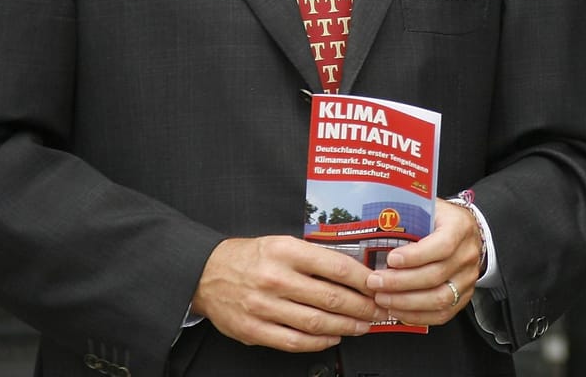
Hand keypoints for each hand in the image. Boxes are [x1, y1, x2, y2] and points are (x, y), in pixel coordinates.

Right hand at [191, 235, 378, 352]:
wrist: (206, 273)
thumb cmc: (251, 257)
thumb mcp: (283, 244)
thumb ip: (315, 257)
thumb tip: (355, 271)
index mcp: (286, 251)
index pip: (337, 267)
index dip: (364, 280)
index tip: (379, 286)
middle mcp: (275, 278)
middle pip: (331, 298)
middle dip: (363, 307)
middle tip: (379, 310)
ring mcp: (263, 306)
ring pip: (316, 322)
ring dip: (346, 326)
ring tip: (363, 325)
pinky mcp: (253, 330)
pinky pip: (294, 341)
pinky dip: (319, 342)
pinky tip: (334, 337)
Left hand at [366, 197, 484, 326]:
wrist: (463, 234)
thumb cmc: (438, 220)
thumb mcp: (426, 208)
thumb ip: (405, 215)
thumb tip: (371, 223)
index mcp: (460, 227)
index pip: (442, 245)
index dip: (415, 256)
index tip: (390, 259)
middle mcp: (468, 254)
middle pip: (436, 275)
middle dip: (400, 282)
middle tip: (374, 282)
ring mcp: (468, 278)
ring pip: (440, 298)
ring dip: (406, 302)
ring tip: (382, 298)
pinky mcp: (464, 296)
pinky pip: (442, 314)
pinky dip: (417, 316)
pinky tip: (397, 310)